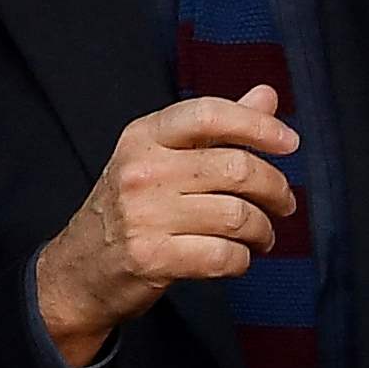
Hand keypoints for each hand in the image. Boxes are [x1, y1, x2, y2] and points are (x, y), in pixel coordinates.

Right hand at [32, 90, 301, 367]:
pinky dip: (242, 260)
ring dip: (263, 230)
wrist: (78, 271)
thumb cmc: (131, 209)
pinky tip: (238, 257)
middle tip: (284, 203)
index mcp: (144, 137)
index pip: (209, 114)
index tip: (290, 143)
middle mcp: (141, 171)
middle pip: (237, 168)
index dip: (258, 126)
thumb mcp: (161, 158)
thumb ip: (216, 129)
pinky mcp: (151, 258)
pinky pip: (224, 255)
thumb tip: (267, 96)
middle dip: (275, 188)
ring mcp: (143, 216)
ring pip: (238, 216)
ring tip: (262, 236)